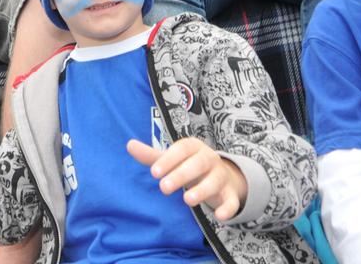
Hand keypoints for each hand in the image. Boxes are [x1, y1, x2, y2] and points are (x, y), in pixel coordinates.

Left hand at [127, 137, 247, 220]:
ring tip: (187, 200)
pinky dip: (228, 208)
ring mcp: (221, 176)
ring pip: (215, 181)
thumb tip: (129, 144)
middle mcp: (210, 159)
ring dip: (202, 190)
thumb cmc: (189, 166)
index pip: (183, 149)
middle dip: (182, 174)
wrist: (221, 176)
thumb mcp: (172, 160)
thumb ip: (151, 156)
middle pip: (199, 163)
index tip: (154, 172)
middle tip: (164, 188)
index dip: (169, 159)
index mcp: (194, 148)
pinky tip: (219, 217)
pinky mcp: (230, 194)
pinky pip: (232, 200)